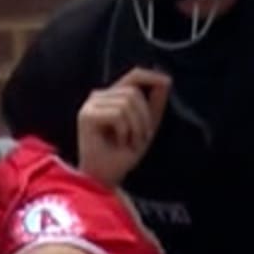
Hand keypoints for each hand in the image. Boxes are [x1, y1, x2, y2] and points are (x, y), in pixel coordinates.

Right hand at [74, 69, 170, 187]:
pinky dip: (125, 131)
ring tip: (129, 142)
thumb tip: (165, 79)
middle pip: (133, 92)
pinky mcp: (86, 115)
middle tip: (140, 138)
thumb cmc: (122, 155)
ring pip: (127, 103)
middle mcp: (99, 97)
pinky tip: (118, 143)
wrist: (106, 178)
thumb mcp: (146, 126)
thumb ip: (155, 103)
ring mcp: (91, 105)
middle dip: (144, 117)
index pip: (133, 76)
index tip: (167, 81)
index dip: (150, 76)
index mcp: (111, 96)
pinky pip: (118, 114)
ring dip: (135, 127)